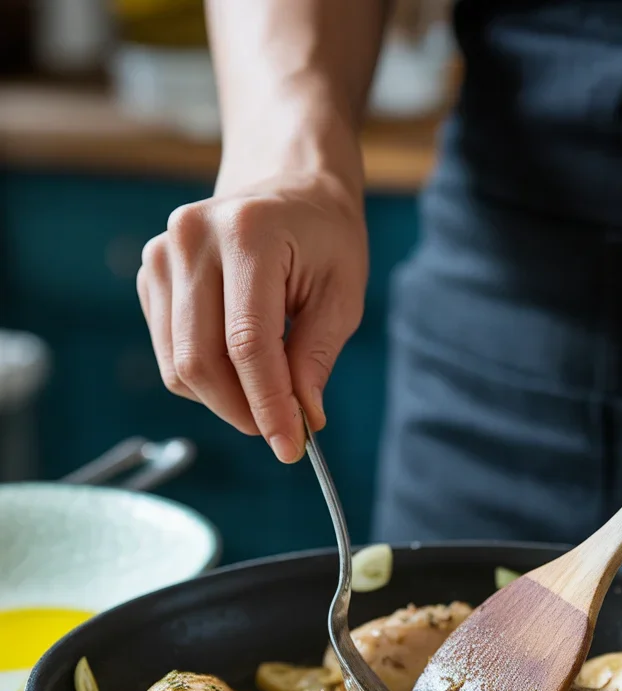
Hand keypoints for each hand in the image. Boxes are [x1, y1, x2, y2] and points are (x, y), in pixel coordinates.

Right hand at [137, 170, 367, 461]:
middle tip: (281, 430)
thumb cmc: (324, 237)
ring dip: (225, 400)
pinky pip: (171, 355)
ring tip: (268, 395)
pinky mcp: (150, 276)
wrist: (287, 185)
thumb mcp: (343, 294)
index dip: (268, 404)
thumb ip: (317, 357)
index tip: (290, 447)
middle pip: (201, 359)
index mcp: (247, 233)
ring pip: (180, 365)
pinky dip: (207, 379)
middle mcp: (191, 239)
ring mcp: (162, 255)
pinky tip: (241, 366)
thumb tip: (303, 418)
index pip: (247, 343)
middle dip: (243, 410)